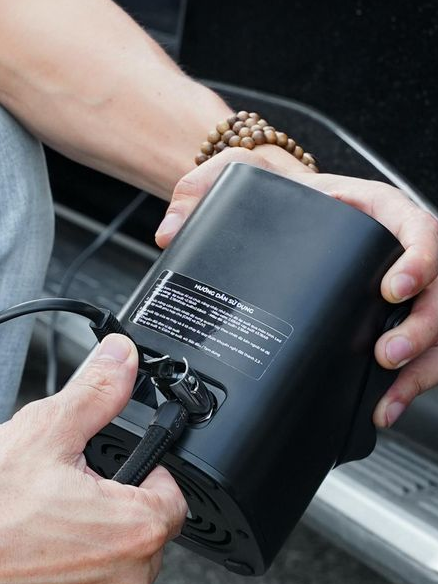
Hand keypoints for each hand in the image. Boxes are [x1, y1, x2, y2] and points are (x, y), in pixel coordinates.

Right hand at [0, 334, 186, 583]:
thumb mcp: (43, 429)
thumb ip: (96, 393)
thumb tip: (121, 361)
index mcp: (135, 534)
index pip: (172, 496)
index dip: (140, 472)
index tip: (105, 466)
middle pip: (140, 536)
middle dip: (108, 510)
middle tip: (58, 490)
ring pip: (105, 569)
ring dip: (81, 546)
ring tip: (30, 520)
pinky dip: (54, 576)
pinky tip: (17, 552)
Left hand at [154, 147, 437, 426]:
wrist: (279, 215)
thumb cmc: (277, 196)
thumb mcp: (242, 176)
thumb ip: (206, 187)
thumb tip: (172, 227)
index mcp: (377, 210)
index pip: (420, 230)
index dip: (419, 261)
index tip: (394, 287)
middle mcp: (398, 250)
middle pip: (437, 291)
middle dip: (421, 328)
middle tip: (386, 353)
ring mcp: (402, 289)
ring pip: (435, 329)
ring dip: (421, 366)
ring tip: (388, 392)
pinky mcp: (392, 321)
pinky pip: (419, 355)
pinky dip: (407, 384)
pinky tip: (384, 407)